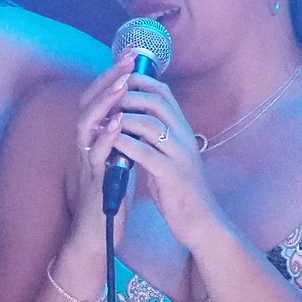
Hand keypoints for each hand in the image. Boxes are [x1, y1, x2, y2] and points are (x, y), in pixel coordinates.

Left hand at [88, 68, 226, 248]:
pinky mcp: (172, 174)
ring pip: (150, 123)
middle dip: (127, 95)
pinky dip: (125, 144)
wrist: (199, 220)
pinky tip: (109, 143)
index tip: (117, 81)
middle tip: (105, 100)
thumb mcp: (168, 155)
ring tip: (102, 120)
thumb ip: (154, 137)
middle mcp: (184, 137)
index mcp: (183, 130)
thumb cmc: (178, 189)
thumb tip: (131, 119)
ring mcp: (180, 154)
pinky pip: (145, 153)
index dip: (140, 81)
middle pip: (156, 101)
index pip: (163, 93)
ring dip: (122, 118)